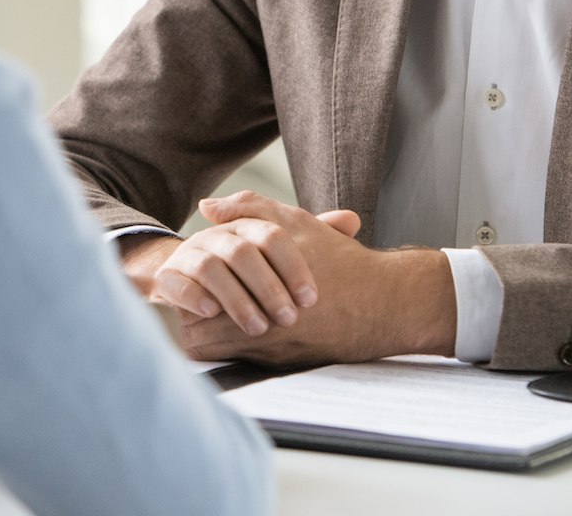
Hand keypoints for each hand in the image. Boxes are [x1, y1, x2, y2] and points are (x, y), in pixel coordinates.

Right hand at [118, 194, 321, 336]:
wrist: (187, 280)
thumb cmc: (243, 272)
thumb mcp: (277, 257)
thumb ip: (313, 238)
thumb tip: (352, 219)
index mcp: (246, 227)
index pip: (273, 234)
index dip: (293, 266)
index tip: (311, 299)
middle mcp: (217, 235)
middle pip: (243, 251)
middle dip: (268, 287)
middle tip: (288, 319)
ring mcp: (189, 254)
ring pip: (211, 266)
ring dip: (237, 298)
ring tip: (257, 327)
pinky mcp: (166, 277)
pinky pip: (176, 281)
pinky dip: (194, 295)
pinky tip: (212, 312)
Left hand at [175, 192, 456, 367]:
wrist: (387, 303)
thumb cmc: (340, 259)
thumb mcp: (294, 224)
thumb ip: (249, 209)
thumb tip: (206, 206)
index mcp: (259, 290)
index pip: (198, 306)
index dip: (186, 295)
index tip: (184, 284)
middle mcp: (265, 328)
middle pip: (200, 338)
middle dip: (191, 322)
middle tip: (188, 306)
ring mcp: (275, 352)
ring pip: (219, 355)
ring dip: (211, 338)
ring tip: (206, 319)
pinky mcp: (287, 365)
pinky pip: (243, 362)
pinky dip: (234, 349)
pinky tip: (237, 331)